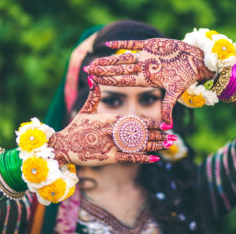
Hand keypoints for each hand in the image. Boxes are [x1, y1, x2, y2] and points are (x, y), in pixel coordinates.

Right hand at [48, 80, 169, 165]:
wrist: (62, 145)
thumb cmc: (75, 127)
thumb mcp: (85, 109)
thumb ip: (93, 94)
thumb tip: (92, 76)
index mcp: (109, 118)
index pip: (135, 120)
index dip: (151, 123)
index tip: (164, 124)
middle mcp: (113, 131)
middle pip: (141, 132)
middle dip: (158, 134)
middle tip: (172, 136)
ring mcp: (111, 145)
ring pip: (138, 145)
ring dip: (155, 145)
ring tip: (169, 145)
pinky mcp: (107, 158)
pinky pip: (128, 158)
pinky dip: (143, 158)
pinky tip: (155, 159)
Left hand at [84, 38, 214, 124]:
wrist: (196, 60)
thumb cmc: (187, 76)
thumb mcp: (176, 92)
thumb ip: (168, 106)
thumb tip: (169, 126)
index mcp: (146, 80)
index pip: (123, 81)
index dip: (109, 81)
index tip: (95, 81)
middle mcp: (143, 69)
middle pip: (119, 70)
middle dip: (103, 70)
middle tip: (87, 70)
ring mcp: (146, 57)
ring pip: (123, 58)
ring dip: (109, 59)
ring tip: (94, 60)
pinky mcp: (151, 45)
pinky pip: (134, 43)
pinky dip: (123, 43)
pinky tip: (109, 44)